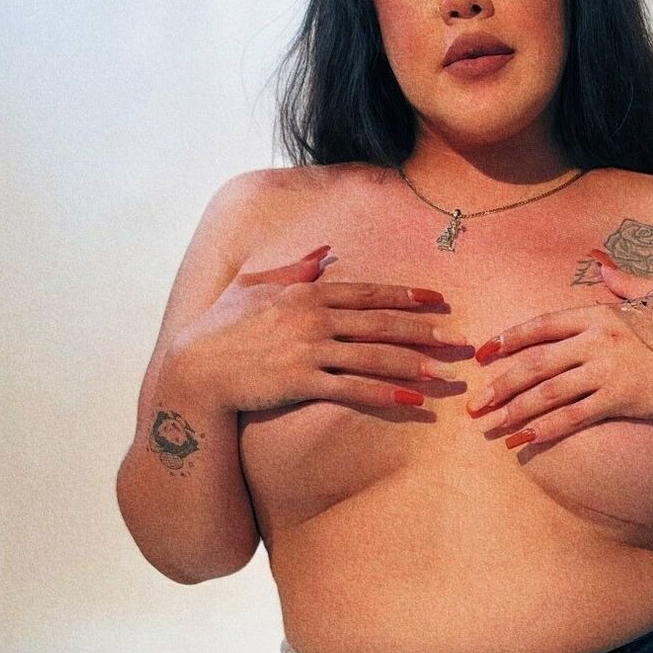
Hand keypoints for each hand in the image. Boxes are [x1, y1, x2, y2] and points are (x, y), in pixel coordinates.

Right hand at [170, 250, 468, 413]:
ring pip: (373, 356)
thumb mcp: (253, 285)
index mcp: (306, 292)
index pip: (366, 293)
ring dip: (414, 365)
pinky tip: (413, 401)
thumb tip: (323, 251)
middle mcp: (313, 317)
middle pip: (380, 323)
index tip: (436, 300)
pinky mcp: (301, 381)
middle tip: (458, 341)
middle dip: (423, 332)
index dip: (405, 296)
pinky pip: (353, 388)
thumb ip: (292, 267)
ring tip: (445, 374)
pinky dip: (386, 394)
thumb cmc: (220, 327)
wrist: (194, 369)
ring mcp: (309, 349)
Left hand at [466, 256, 652, 448]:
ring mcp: (606, 370)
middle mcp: (597, 339)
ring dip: (513, 410)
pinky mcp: (619, 399)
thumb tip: (600, 258)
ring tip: (488, 426)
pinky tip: (521, 442)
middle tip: (474, 402)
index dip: (509, 340)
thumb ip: (623, 280)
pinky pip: (572, 417)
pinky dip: (543, 430)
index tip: (483, 354)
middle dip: (500, 383)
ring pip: (546, 392)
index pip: (542, 326)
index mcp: (600, 313)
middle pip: (535, 362)